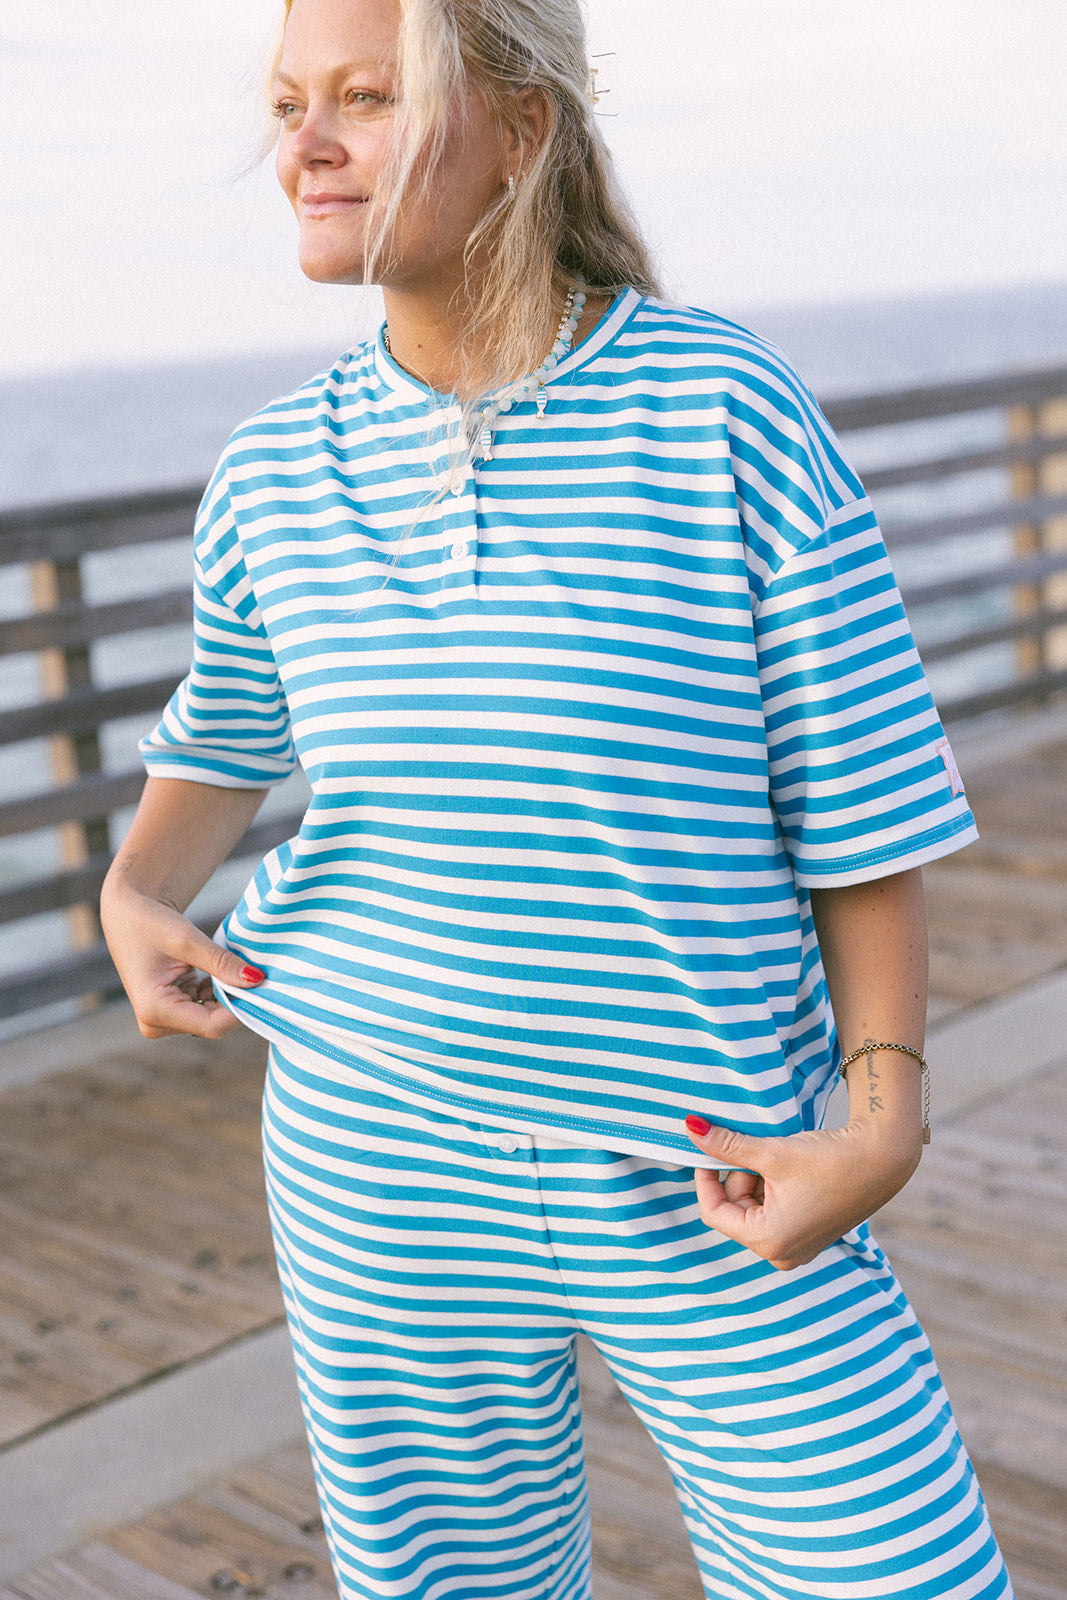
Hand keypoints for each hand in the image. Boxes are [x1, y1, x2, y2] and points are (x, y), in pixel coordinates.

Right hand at [101, 883, 264, 1040]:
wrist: (127, 915)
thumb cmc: (149, 923)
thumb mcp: (188, 941)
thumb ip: (222, 964)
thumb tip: (257, 980)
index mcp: (154, 1010)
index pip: (212, 1025)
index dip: (241, 1010)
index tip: (263, 988)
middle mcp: (155, 1022)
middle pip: (212, 1022)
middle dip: (234, 1000)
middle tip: (254, 973)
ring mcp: (161, 1019)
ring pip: (211, 1016)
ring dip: (226, 994)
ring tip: (232, 967)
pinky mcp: (169, 1011)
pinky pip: (204, 1008)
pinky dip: (216, 992)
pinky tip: (219, 972)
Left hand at [684, 1115, 921, 1271]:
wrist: (882, 1158)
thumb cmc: (829, 1159)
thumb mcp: (771, 1152)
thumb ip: (727, 1145)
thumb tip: (690, 1129)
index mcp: (769, 1241)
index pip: (714, 1212)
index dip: (706, 1178)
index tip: (709, 1149)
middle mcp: (782, 1254)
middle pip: (735, 1210)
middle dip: (738, 1177)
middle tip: (757, 1151)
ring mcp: (797, 1247)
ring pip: (753, 1209)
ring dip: (756, 1180)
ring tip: (779, 1158)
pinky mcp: (809, 1235)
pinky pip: (774, 1212)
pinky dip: (772, 1187)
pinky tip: (790, 1168)